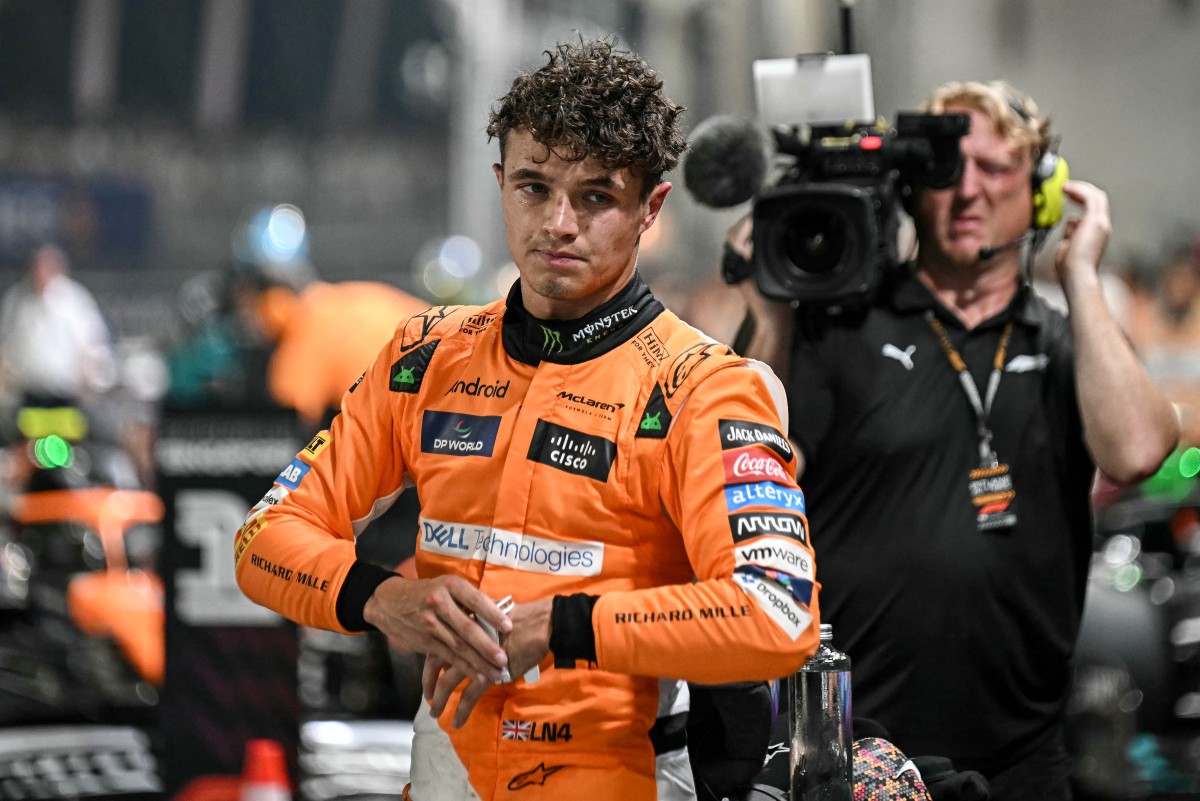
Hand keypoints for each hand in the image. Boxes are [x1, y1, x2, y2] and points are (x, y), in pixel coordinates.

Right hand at [363, 575, 510, 685]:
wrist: (388, 602)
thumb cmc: (426, 593)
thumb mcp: (445, 587)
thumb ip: (467, 600)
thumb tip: (499, 614)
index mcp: (450, 585)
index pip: (475, 600)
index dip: (493, 614)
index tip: (509, 627)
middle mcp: (439, 602)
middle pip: (467, 628)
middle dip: (487, 646)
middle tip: (504, 659)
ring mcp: (429, 623)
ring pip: (458, 646)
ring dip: (479, 662)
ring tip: (497, 673)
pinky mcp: (424, 641)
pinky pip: (448, 656)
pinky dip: (464, 668)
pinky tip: (478, 676)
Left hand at [424, 597, 552, 727]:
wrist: (539, 625)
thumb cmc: (521, 619)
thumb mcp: (490, 618)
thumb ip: (475, 630)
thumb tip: (466, 640)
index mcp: (461, 625)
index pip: (436, 645)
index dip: (429, 665)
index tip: (428, 678)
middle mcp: (462, 641)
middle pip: (436, 664)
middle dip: (429, 684)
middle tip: (428, 698)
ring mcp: (474, 658)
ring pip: (448, 683)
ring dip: (440, 702)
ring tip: (436, 714)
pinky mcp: (488, 674)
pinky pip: (470, 696)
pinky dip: (462, 711)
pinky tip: (457, 722)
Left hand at [1053, 180, 1110, 285]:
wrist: (1077, 275)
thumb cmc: (1070, 268)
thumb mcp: (1068, 246)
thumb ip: (1071, 232)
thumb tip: (1071, 220)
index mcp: (1096, 232)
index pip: (1093, 208)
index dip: (1081, 198)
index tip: (1068, 195)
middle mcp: (1102, 226)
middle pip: (1097, 199)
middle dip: (1081, 190)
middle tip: (1065, 187)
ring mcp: (1100, 223)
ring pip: (1096, 196)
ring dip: (1080, 188)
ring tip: (1065, 186)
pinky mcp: (1095, 221)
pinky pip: (1090, 197)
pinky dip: (1079, 190)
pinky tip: (1066, 189)